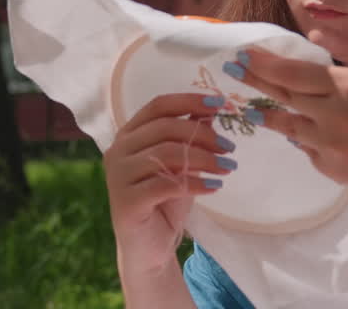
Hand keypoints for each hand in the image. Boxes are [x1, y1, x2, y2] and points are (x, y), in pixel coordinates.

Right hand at [103, 93, 236, 276]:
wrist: (150, 248)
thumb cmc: (165, 202)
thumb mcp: (182, 163)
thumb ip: (190, 135)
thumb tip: (211, 108)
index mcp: (128, 135)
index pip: (158, 106)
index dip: (190, 100)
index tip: (221, 104)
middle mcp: (117, 150)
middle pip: (165, 127)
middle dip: (204, 135)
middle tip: (230, 148)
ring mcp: (117, 176)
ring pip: (166, 154)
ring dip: (204, 159)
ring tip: (227, 168)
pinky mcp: (125, 202)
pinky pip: (165, 184)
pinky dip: (195, 183)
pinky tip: (214, 187)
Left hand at [228, 49, 347, 192]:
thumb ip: (328, 86)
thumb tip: (283, 82)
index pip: (296, 73)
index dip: (266, 64)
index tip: (243, 55)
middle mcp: (338, 112)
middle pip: (285, 96)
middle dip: (256, 82)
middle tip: (233, 69)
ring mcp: (331, 143)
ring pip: (289, 126)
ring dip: (274, 116)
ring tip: (256, 110)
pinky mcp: (329, 167)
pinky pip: (307, 149)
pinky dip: (312, 142)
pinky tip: (334, 142)